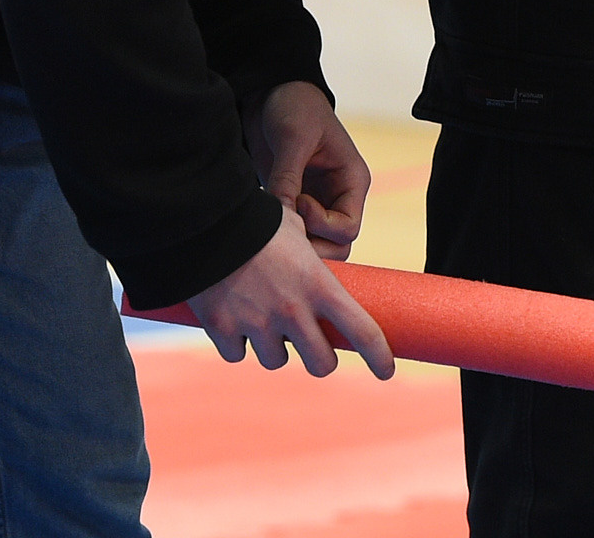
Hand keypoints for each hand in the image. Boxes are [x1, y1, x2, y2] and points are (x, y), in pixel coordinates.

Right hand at [185, 202, 394, 378]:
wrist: (206, 223)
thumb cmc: (258, 221)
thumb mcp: (297, 232)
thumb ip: (310, 258)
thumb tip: (317, 266)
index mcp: (320, 285)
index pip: (362, 330)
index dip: (379, 357)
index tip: (386, 371)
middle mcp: (292, 311)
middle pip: (321, 364)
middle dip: (319, 359)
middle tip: (314, 349)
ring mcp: (257, 324)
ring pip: (276, 361)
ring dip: (274, 348)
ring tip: (264, 321)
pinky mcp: (223, 330)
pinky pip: (236, 355)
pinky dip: (236, 343)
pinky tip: (233, 320)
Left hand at [249, 81, 369, 259]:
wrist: (271, 94)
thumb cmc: (295, 107)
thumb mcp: (293, 138)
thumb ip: (288, 177)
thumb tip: (282, 215)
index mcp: (351, 181)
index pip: (347, 228)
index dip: (321, 224)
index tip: (296, 201)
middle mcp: (338, 198)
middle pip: (337, 247)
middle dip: (310, 246)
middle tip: (282, 230)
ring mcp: (317, 204)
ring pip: (317, 246)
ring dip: (296, 245)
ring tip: (273, 227)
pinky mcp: (294, 205)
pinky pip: (295, 235)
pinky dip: (282, 238)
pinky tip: (265, 224)